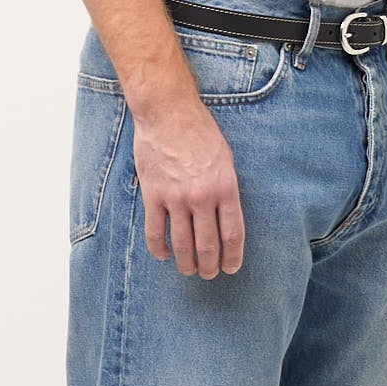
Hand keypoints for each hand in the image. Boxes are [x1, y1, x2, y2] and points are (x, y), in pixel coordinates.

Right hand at [130, 97, 245, 276]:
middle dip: (210, 266)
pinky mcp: (153, 194)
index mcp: (225, 187)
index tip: (231, 268)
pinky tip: (164, 255)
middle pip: (208, 245)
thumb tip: (225, 217)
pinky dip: (159, 249)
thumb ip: (226, 189)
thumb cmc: (200, 132)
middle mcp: (202, 196)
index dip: (233, 257)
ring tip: (188, 270)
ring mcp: (176, 197)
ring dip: (186, 264)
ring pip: (182, 244)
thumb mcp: (226, 159)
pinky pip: (155, 232)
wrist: (168, 112)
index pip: (233, 234)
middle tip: (209, 274)